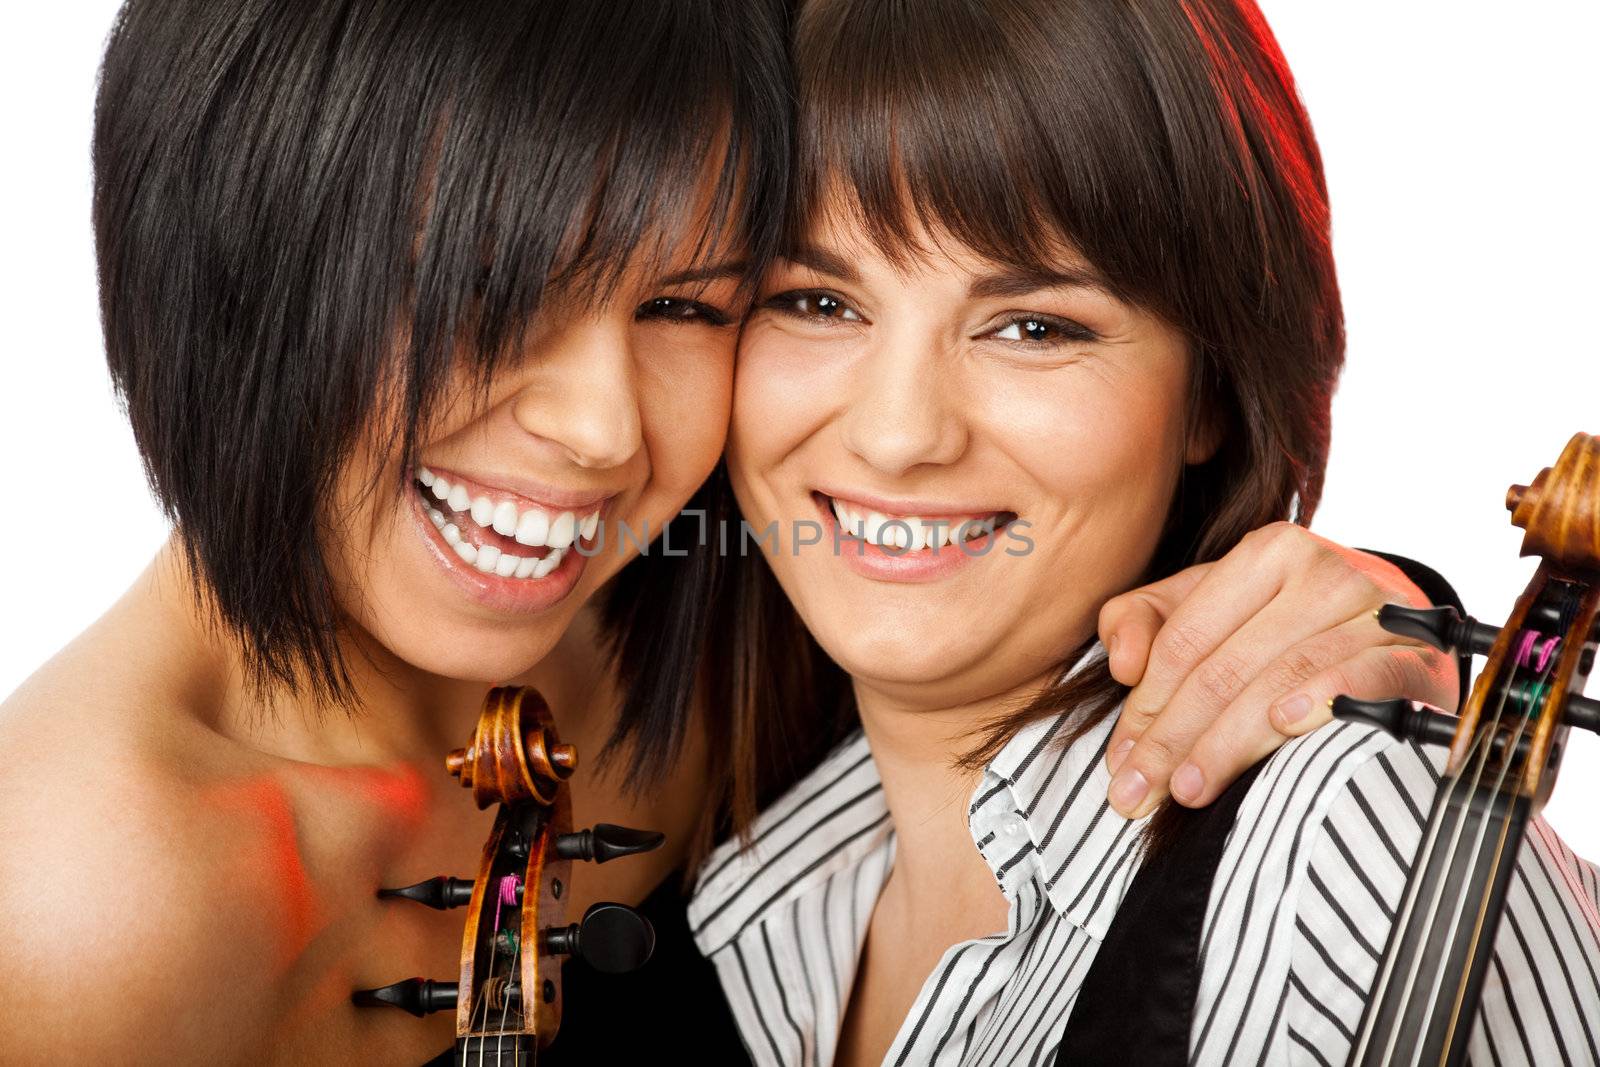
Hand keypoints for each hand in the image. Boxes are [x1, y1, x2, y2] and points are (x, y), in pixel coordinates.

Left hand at [1097, 522, 1459, 817]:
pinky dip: (1322, 700)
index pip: (1186, 638)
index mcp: (1267, 553)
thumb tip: (1120, 663)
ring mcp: (1377, 610)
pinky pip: (1363, 678)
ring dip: (1228, 742)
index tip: (1120, 761)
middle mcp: (1324, 571)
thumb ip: (1143, 621)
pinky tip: (1284, 728)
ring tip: (1188, 791)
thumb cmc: (1284, 623)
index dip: (1146, 704)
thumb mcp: (1206, 605)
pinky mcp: (1418, 654)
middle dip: (1174, 737)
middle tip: (1139, 793)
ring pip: (1282, 680)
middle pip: (1226, 667)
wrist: (1400, 631)